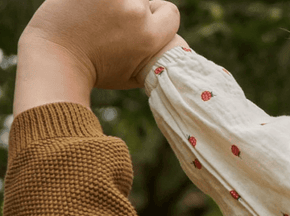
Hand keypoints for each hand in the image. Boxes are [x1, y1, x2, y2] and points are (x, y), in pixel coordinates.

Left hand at [19, 0, 180, 89]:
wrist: (57, 59)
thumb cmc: (96, 72)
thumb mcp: (134, 76)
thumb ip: (153, 59)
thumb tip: (173, 51)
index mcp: (150, 38)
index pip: (171, 13)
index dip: (159, 18)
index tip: (143, 25)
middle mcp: (136, 13)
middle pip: (146, 0)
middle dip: (134, 10)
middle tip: (114, 25)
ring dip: (116, 3)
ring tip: (99, 18)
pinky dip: (98, 0)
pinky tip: (89, 9)